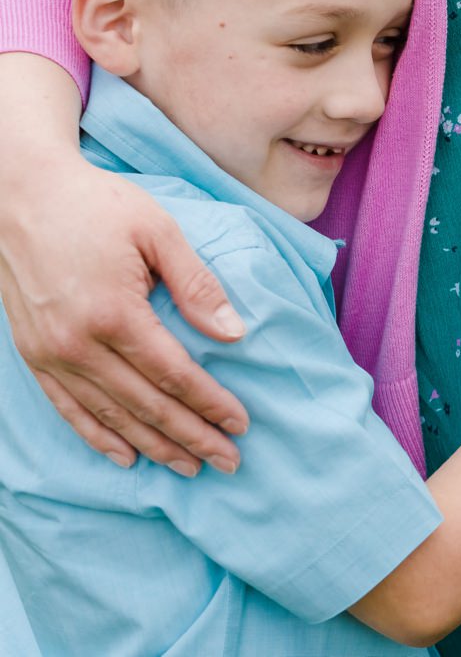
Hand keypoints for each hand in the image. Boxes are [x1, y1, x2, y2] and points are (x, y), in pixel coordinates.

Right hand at [0, 152, 248, 475]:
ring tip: (189, 466)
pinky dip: (97, 436)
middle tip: (229, 462)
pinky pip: (67, 407)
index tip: (241, 424)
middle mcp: (76, 343)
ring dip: (152, 445)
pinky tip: (125, 456)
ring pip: (108, 415)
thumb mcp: (159, 231)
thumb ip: (197, 285)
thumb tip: (235, 334)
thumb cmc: (96, 204)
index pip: (173, 374)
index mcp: (113, 313)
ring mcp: (49, 352)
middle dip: (190, 436)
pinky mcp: (32, 353)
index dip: (210, 404)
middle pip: (145, 405)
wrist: (20, 192)